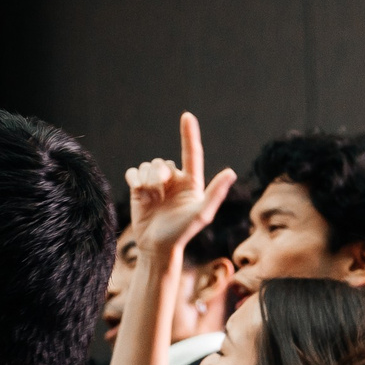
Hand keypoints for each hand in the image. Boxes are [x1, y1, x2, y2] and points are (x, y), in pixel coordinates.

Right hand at [122, 113, 237, 249]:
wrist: (157, 247)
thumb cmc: (182, 233)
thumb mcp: (202, 214)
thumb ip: (216, 193)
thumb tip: (231, 172)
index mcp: (191, 182)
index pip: (191, 153)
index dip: (189, 134)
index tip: (186, 116)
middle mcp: (174, 180)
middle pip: (163, 162)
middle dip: (158, 174)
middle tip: (159, 190)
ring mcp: (156, 184)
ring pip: (148, 165)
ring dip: (147, 179)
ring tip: (150, 197)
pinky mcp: (139, 189)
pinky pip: (133, 172)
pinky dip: (134, 179)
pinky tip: (137, 190)